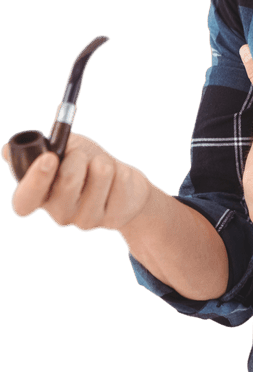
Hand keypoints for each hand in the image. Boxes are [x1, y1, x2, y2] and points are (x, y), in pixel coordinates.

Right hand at [1, 131, 150, 231]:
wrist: (120, 180)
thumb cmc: (84, 162)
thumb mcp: (61, 151)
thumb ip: (38, 150)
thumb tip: (7, 151)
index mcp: (39, 197)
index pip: (25, 201)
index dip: (35, 181)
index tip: (49, 158)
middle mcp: (59, 214)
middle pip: (67, 184)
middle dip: (78, 157)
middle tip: (82, 153)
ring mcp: (86, 221)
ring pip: (99, 176)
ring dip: (103, 160)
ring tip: (102, 165)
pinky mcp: (113, 220)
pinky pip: (121, 181)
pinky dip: (121, 170)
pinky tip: (117, 179)